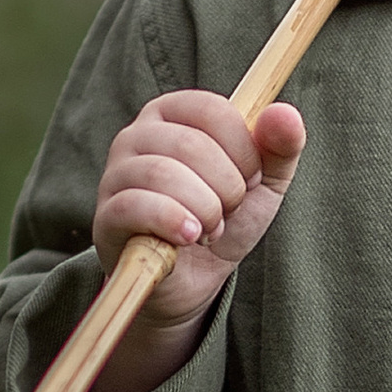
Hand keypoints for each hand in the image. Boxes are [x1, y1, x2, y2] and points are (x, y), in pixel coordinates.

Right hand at [94, 88, 306, 330]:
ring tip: (210, 230)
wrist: (195, 280)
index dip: (244, 151)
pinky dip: (173, 223)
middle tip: (227, 212)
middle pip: (191, 145)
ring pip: (162, 174)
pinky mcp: (106, 216)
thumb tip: (284, 113)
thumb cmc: (225, 219)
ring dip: (205, 211)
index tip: (249, 179)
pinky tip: (190, 238)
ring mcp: (115, 174)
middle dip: (227, 188)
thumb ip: (282, 146)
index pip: (214, 110)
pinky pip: (135, 207)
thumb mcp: (265, 183)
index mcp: (175, 113)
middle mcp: (137, 134)